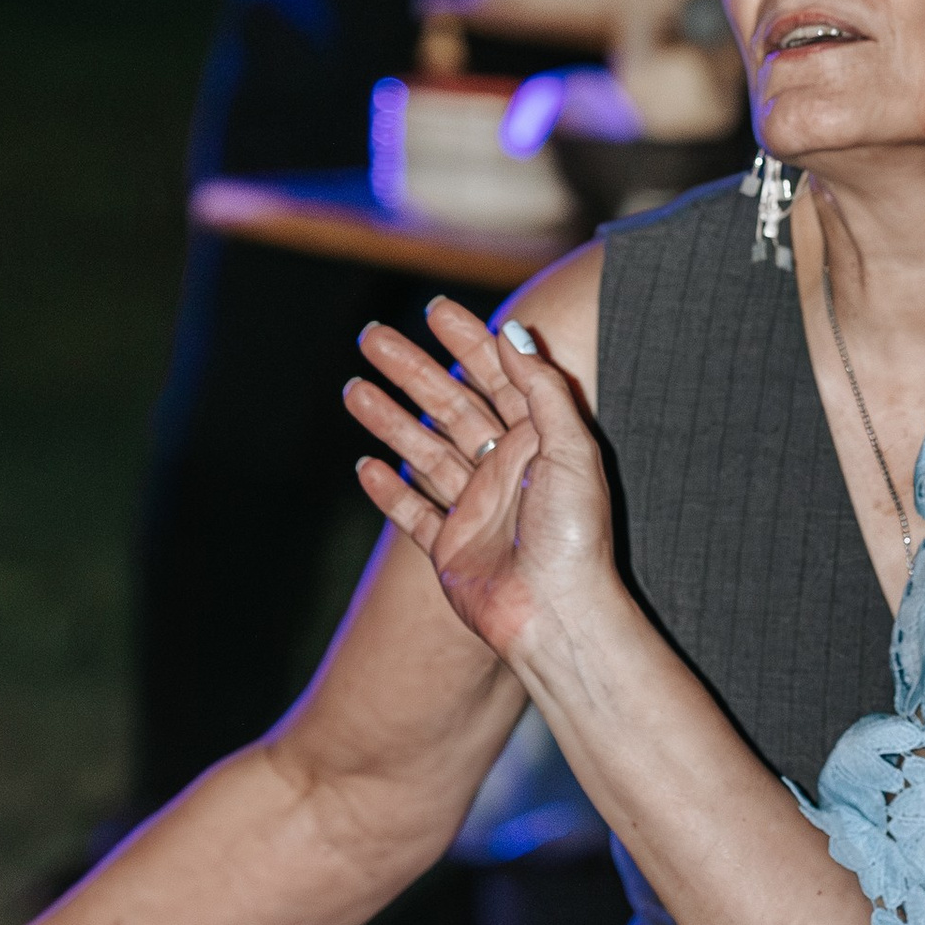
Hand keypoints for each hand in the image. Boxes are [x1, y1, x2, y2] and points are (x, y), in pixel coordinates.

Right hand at [348, 298, 621, 666]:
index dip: (467, 341)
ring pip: (424, 452)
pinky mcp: (451, 548)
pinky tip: (364, 466)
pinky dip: (389, 490)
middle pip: (450, 406)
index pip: (496, 376)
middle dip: (411, 370)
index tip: (434, 309)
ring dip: (390, 419)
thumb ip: (542, 388)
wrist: (557, 614)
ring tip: (352, 389)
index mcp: (536, 442)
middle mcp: (505, 470)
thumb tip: (513, 331)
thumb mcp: (570, 448)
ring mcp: (476, 509)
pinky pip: (414, 513)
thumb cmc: (573, 534)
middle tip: (371, 337)